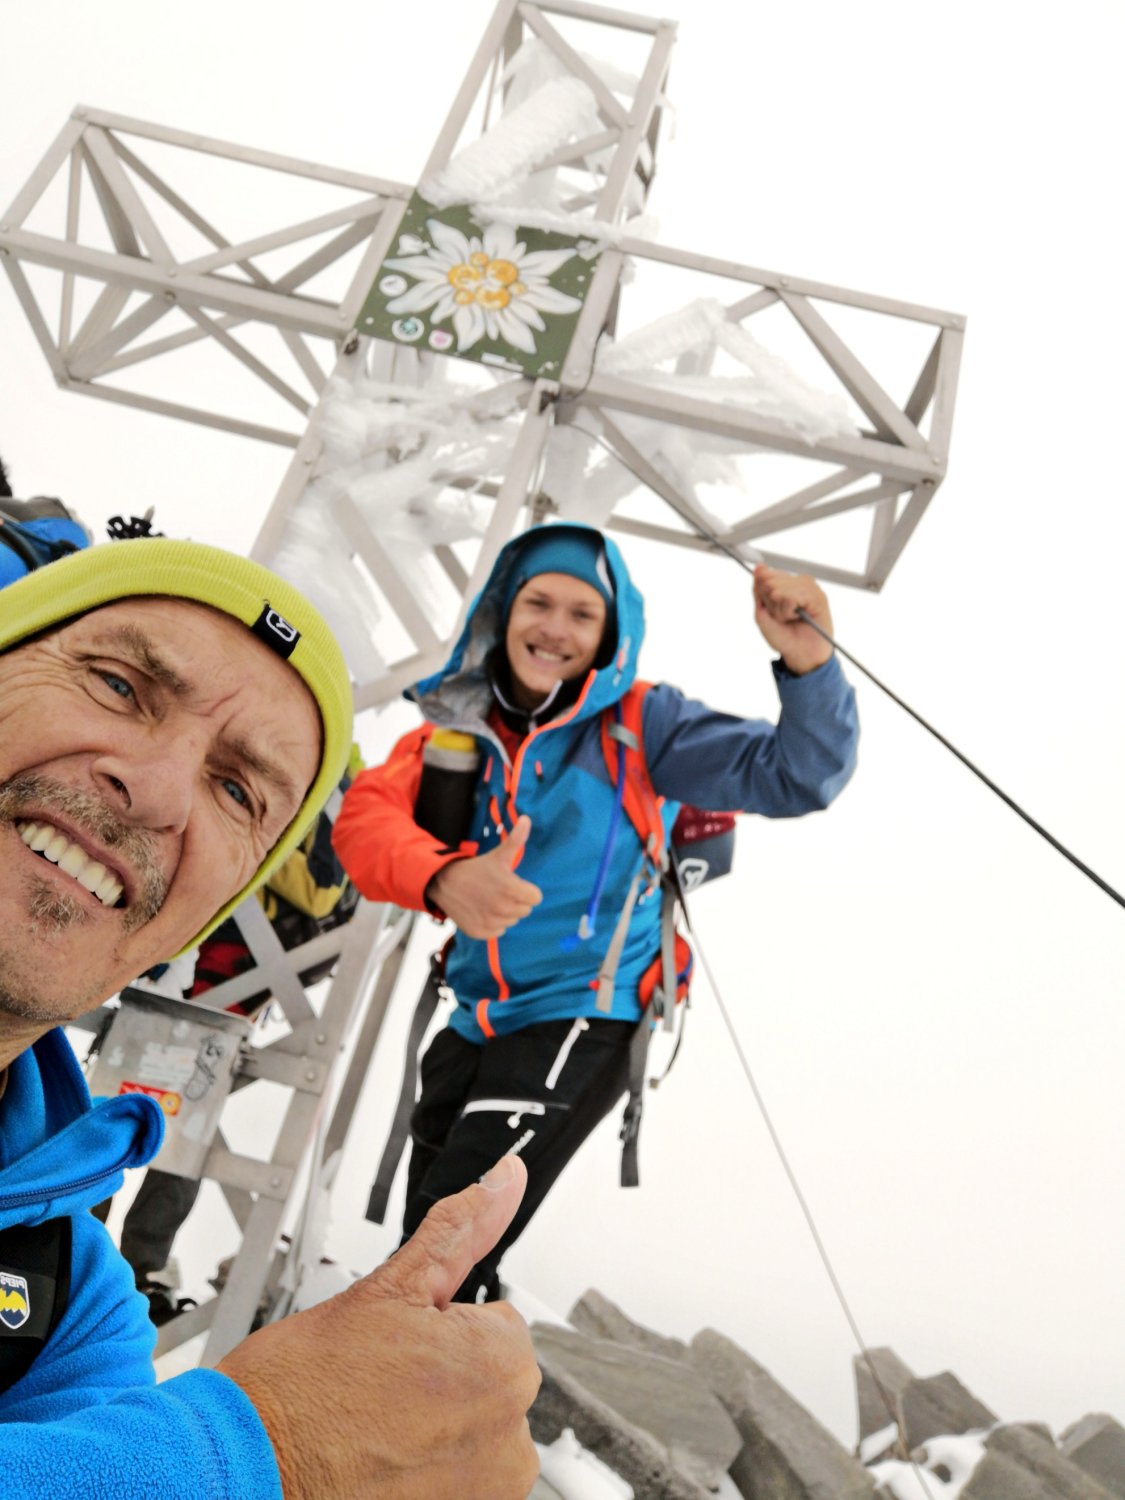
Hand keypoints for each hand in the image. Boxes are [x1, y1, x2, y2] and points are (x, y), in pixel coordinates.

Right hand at [218, 1156, 540, 1499]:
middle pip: (486, 1382)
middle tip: (374, 1387)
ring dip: (431, 1432)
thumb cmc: (298, 1390)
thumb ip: (461, 1230)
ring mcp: (485, 1494)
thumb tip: (507, 1176)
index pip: (496, 1326)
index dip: (439, 1328)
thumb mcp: (386, 1288)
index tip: (396, 1347)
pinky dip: (421, 1477)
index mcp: (503, 1366)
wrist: (238, 1475)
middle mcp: (511, 1441)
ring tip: (368, 1428)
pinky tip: (374, 1466)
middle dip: (440, 1379)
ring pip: (469, 1435)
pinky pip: (453, 1483)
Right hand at [426, 814, 541, 938]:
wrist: (444, 882)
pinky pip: (498, 931)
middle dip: (516, 900)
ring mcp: (491, 922)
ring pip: (511, 921)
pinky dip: (492, 923)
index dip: (526, 890)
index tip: (513, 884)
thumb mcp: (498, 854)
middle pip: (524, 910)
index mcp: (512, 890)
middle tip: (499, 890)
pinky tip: (482, 910)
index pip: (536, 898)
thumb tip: (527, 819)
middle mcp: (503, 909)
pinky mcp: (480, 932)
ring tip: (490, 899)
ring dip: (505, 912)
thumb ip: (516, 839)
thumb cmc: (476, 868)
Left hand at [753, 564, 834, 674]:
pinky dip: (789, 611)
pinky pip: (792, 596)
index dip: (764, 596)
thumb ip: (759, 590)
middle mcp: (797, 582)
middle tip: (782, 616)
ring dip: (781, 609)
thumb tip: (759, 566)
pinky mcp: (818, 595)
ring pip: (780, 589)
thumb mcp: (762, 613)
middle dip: (771, 603)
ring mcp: (808, 587)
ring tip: (790, 618)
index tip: (772, 610)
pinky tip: (798, 616)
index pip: (765, 576)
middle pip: (770, 581)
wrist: (800, 653)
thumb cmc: (783, 635)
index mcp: (784, 583)